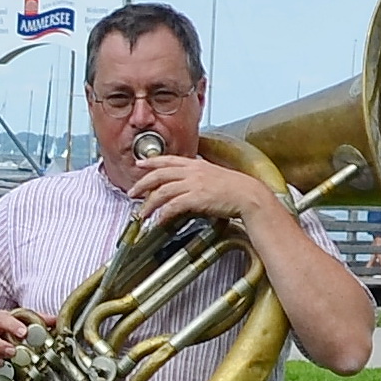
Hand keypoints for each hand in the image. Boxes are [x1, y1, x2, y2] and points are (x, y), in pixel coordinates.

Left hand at [125, 151, 278, 233]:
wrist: (248, 195)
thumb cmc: (234, 189)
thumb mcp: (213, 176)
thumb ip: (197, 177)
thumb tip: (185, 185)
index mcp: (196, 164)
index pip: (168, 159)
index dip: (151, 162)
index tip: (140, 164)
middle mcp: (192, 171)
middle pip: (159, 174)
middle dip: (142, 184)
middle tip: (132, 193)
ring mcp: (194, 184)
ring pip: (162, 191)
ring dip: (149, 204)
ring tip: (142, 213)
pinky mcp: (196, 198)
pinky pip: (173, 206)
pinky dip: (163, 214)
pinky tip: (159, 220)